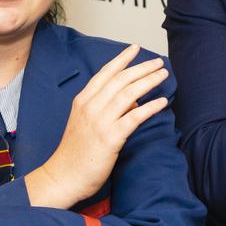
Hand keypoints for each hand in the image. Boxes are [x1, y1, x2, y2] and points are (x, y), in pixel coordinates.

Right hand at [27, 44, 168, 208]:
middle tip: (158, 62)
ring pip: (128, 94)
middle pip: (120, 80)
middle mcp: (90, 107)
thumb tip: (132, 101)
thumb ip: (105, 108)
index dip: (121, 60)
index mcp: (82, 101)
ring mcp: (100, 122)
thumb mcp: (85, 123)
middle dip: (141, 68)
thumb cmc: (75, 152)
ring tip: (163, 74)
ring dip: (148, 81)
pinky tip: (162, 102)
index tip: (135, 48)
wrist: (62, 177)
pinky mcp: (110, 139)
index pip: (104, 74)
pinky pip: (134, 118)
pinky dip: (150, 108)